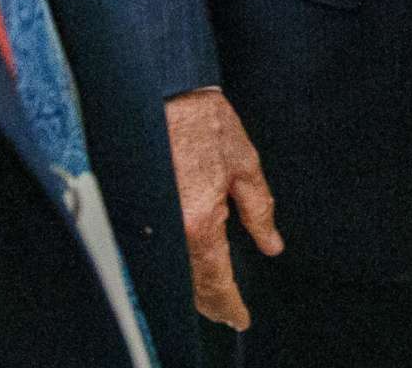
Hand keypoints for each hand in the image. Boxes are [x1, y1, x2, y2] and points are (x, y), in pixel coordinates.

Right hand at [166, 87, 282, 329]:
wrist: (163, 95)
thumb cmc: (204, 123)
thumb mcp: (245, 165)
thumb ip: (259, 210)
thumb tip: (271, 243)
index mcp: (199, 220)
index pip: (215, 280)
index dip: (229, 305)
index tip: (241, 317)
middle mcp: (171, 228)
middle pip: (190, 285)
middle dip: (211, 302)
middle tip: (230, 311)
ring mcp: (152, 221)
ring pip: (172, 273)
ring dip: (193, 288)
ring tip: (215, 295)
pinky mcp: (140, 209)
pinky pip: (160, 251)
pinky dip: (175, 266)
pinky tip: (189, 266)